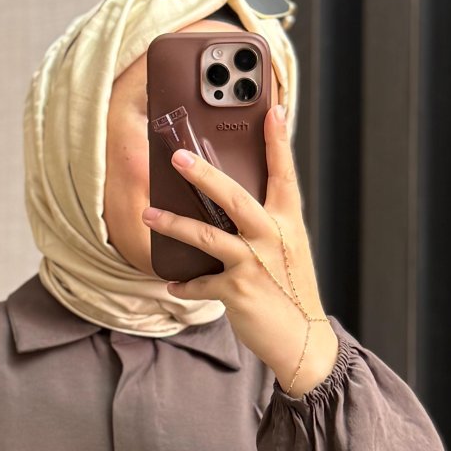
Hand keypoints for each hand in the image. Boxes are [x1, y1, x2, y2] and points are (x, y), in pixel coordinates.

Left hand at [141, 104, 339, 396]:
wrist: (302, 340)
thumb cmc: (292, 291)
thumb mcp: (289, 250)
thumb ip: (267, 225)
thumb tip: (236, 205)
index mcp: (288, 223)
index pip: (284, 174)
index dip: (279, 141)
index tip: (273, 110)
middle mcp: (272, 238)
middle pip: (235, 198)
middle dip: (205, 175)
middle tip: (177, 157)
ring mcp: (254, 264)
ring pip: (207, 236)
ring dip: (174, 224)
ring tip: (149, 213)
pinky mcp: (237, 291)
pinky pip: (200, 283)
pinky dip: (184, 285)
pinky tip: (172, 285)